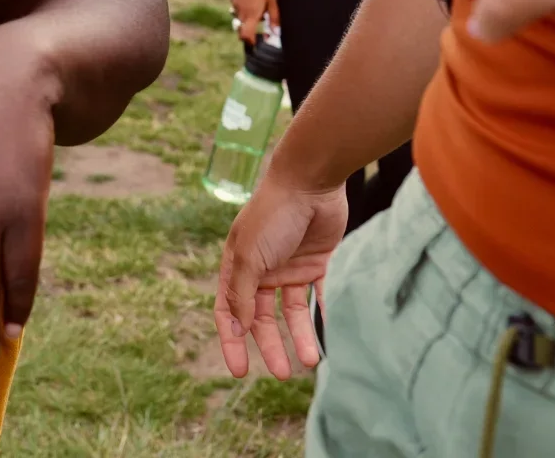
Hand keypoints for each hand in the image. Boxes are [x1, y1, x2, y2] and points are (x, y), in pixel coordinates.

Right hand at [213, 166, 346, 379]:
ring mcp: (288, 266)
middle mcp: (261, 268)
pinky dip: (320, 316)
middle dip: (270, 346)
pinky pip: (317, 296)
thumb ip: (243, 293)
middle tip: (283, 374)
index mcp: (237, 264)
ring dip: (298, 336)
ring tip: (310, 361)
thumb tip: (238, 328)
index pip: (228, 310)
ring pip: (291, 312)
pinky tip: (326, 338)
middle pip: (262, 317)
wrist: (309, 182)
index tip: (239, 371)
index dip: (231, 340)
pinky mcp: (315, 262)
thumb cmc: (272, 215)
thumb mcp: (249, 255)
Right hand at [232, 0, 278, 44]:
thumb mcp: (273, 1)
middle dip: (248, 30)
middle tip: (257, 27)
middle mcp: (241, 11)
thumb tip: (276, 33)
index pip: (245, 34)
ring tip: (256, 10)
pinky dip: (242, 9)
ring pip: (239, 17)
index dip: (249, 41)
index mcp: (251, 15)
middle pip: (241, 28)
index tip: (254, 44)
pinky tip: (250, 1)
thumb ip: (274, 18)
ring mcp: (235, 4)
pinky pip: (236, 7)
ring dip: (246, 19)